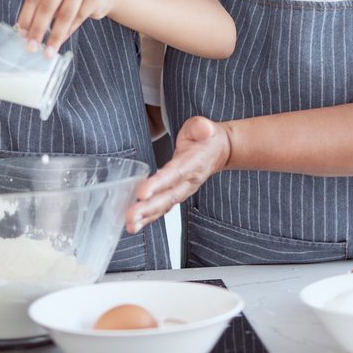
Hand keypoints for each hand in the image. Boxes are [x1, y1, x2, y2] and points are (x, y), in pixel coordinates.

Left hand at [17, 0, 113, 55]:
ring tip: (48, 51)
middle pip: (47, 5)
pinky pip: (77, 19)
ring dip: (54, 36)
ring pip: (64, 15)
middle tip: (31, 46)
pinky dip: (67, 32)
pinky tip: (60, 42)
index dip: (26, 16)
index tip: (21, 34)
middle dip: (38, 28)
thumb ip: (42, 7)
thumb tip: (25, 32)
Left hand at [126, 116, 231, 232]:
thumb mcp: (206, 127)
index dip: (158, 184)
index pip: (174, 175)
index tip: (142, 193)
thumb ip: (202, 127)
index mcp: (193, 163)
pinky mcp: (177, 194)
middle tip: (131, 216)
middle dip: (148, 208)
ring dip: (147, 217)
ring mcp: (183, 190)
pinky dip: (149, 217)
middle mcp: (188, 181)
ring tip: (131, 225)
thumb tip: (205, 129)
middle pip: (167, 197)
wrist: (221, 150)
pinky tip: (136, 223)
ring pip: (164, 206)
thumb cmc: (208, 138)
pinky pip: (163, 208)